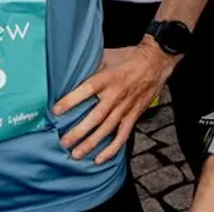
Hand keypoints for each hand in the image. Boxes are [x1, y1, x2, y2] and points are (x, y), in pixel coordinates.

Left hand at [56, 41, 174, 163]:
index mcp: (108, 78)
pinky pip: (122, 135)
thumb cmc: (130, 56)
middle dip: (78, 131)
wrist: (157, 60)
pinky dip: (111, 149)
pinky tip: (99, 159)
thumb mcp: (109, 55)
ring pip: (106, 129)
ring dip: (91, 143)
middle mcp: (116, 94)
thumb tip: (72, 70)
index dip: (71, 100)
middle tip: (63, 142)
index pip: (87, 89)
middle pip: (95, 117)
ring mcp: (125, 107)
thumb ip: (92, 64)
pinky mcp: (134, 115)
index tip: (56, 110)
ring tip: (76, 154)